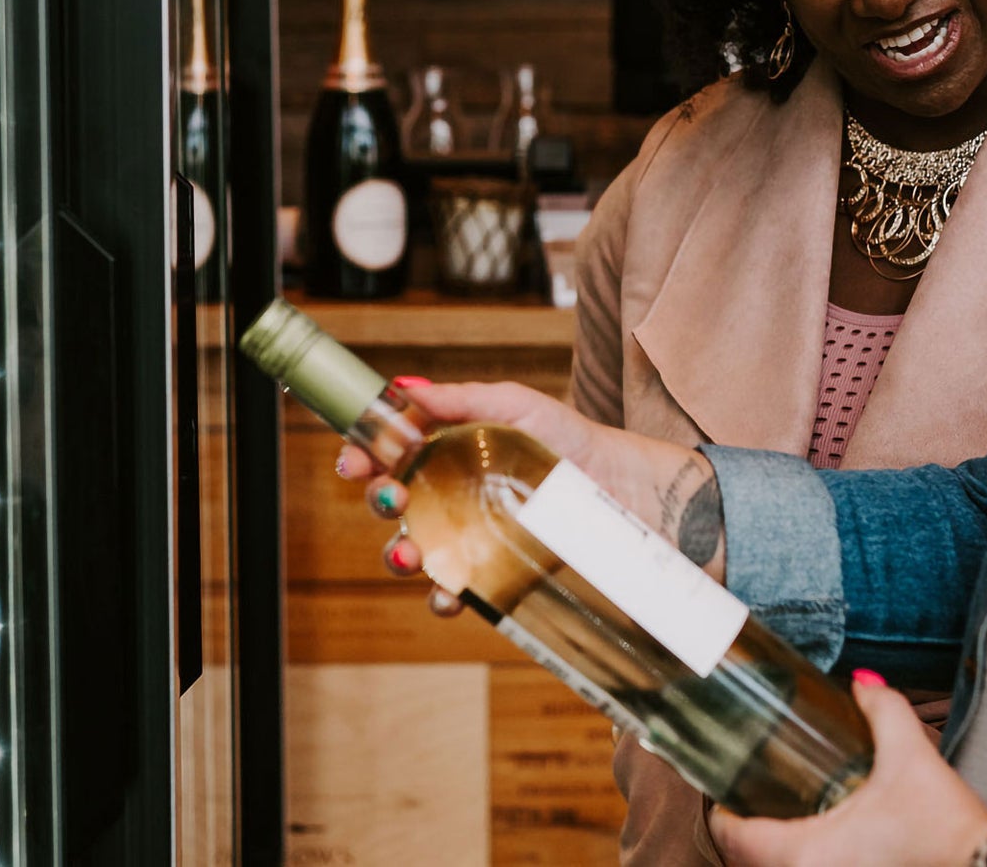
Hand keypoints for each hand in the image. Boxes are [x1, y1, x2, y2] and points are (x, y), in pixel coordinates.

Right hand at [332, 380, 725, 612]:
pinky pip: (457, 595)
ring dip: (399, 556)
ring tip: (409, 554)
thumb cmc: (575, 443)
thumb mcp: (520, 407)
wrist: (632, 493)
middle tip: (388, 499)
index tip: (354, 461)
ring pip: (416, 554)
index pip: (391, 455)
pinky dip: (443, 599)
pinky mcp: (497, 578)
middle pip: (395, 505)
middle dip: (380, 504)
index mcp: (449, 453)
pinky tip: (448, 593)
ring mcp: (472, 540)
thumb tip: (404, 388)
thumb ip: (463, 399)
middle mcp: (452, 498)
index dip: (364, 457)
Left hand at [707, 674, 986, 866]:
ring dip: (774, 852)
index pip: (733, 839)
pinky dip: (802, 863)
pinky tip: (819, 844)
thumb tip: (863, 682)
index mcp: (805, 856)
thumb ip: (882, 711)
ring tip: (785, 818)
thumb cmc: (944, 831)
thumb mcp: (909, 758)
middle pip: (748, 862)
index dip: (723, 810)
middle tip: (757, 794)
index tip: (728, 789)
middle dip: (750, 831)